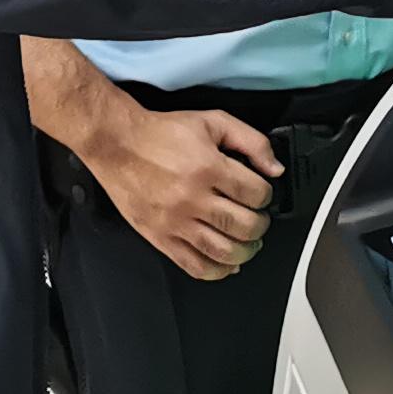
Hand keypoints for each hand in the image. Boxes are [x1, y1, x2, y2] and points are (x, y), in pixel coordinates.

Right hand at [83, 103, 281, 281]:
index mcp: (208, 168)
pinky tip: (225, 264)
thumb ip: (251, 141)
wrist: (117, 144)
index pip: (256, 194)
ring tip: (247, 243)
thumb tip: (274, 168)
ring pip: (223, 251)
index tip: (261, 195)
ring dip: (245, 252)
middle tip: (258, 220)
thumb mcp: (213, 122)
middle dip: (260, 225)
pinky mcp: (161, 237)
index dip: (266, 195)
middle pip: (244, 226)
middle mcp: (193, 198)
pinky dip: (217, 271)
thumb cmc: (161, 133)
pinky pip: (194, 266)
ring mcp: (176, 222)